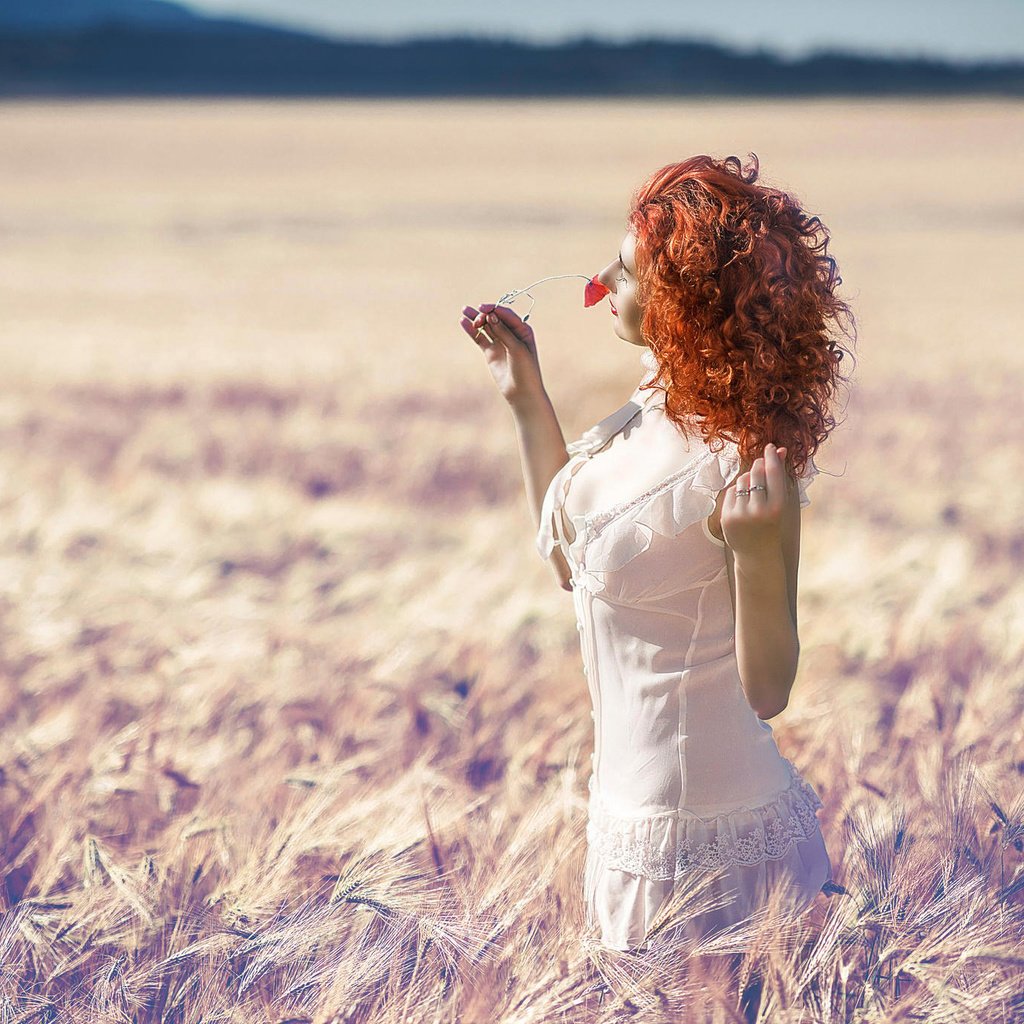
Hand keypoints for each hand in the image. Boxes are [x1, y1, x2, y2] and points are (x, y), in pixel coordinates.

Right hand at [459, 303, 545, 406]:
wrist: (522, 392)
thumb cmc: (526, 370)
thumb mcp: (517, 349)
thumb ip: (504, 332)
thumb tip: (491, 316)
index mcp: (523, 330)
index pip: (506, 315)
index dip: (494, 309)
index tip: (483, 308)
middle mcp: (511, 334)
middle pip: (495, 318)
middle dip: (485, 315)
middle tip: (477, 318)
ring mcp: (500, 343)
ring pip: (486, 327)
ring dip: (476, 319)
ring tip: (464, 310)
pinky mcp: (490, 352)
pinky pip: (480, 338)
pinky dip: (472, 331)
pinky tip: (463, 322)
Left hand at [720, 443, 789, 559]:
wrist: (757, 554)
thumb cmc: (772, 525)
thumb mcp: (780, 504)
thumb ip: (778, 478)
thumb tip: (779, 449)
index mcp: (777, 507)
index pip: (774, 473)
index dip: (771, 456)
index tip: (770, 446)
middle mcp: (759, 510)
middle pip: (756, 473)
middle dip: (759, 464)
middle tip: (761, 463)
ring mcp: (741, 514)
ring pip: (742, 480)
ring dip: (748, 479)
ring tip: (754, 492)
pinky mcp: (727, 517)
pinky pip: (731, 491)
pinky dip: (738, 492)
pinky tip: (743, 503)